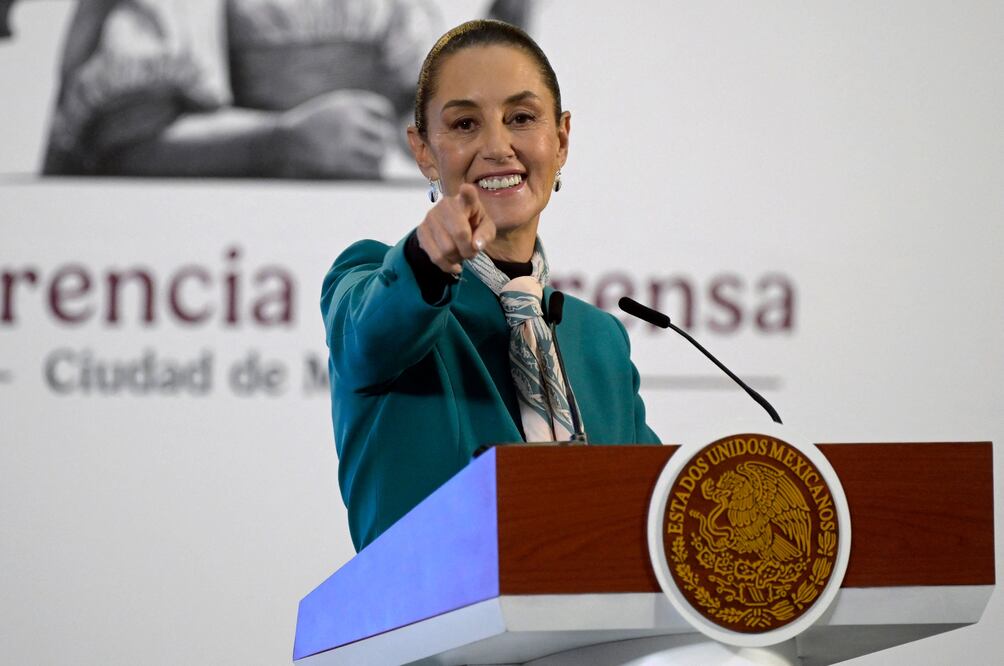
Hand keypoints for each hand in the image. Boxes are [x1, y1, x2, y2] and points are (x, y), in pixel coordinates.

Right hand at [271, 90, 395, 178]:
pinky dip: (375, 169)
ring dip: (381, 156)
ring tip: (377, 158)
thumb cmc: (317, 123)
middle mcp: (349, 119)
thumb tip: (391, 129)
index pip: (383, 110)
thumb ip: (362, 111)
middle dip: (386, 141)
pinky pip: (370, 168)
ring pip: (380, 152)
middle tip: (382, 147)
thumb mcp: (337, 107)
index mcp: (349, 103)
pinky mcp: (341, 160)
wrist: (290, 139)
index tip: (383, 127)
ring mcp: (345, 140)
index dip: (387, 120)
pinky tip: (372, 168)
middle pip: (384, 133)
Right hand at [416, 184, 496, 274]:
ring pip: (446, 249)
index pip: (467, 194)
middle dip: (469, 251)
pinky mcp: (421, 231)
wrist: (450, 229)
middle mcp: (445, 205)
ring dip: (457, 258)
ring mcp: (430, 217)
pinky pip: (435, 256)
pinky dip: (447, 265)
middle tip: (471, 252)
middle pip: (460, 234)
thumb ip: (485, 235)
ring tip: (461, 255)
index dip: (467, 192)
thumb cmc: (473, 225)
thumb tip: (476, 245)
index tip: (466, 189)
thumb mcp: (486, 229)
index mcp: (466, 201)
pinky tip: (453, 265)